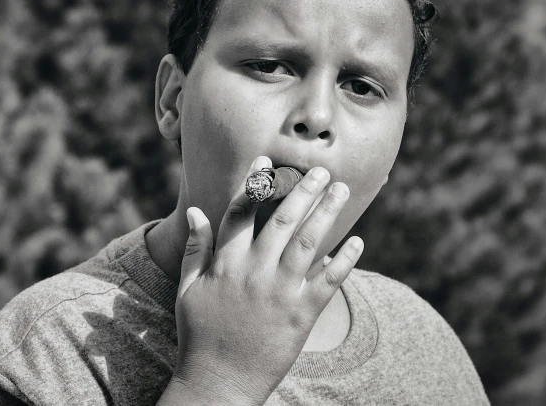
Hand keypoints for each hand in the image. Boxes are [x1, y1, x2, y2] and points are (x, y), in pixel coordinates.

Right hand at [165, 156, 363, 404]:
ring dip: (328, 212)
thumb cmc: (199, 335)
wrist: (219, 382)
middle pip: (283, 220)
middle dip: (304, 190)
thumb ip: (194, 249)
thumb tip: (195, 212)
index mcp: (226, 263)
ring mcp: (280, 292)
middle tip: (321, 171)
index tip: (267, 163)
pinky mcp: (302, 314)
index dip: (255, 184)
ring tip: (342, 190)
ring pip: (309, 242)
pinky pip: (329, 281)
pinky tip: (358, 241)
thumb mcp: (187, 290)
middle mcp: (255, 272)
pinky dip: (346, 260)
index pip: (242, 213)